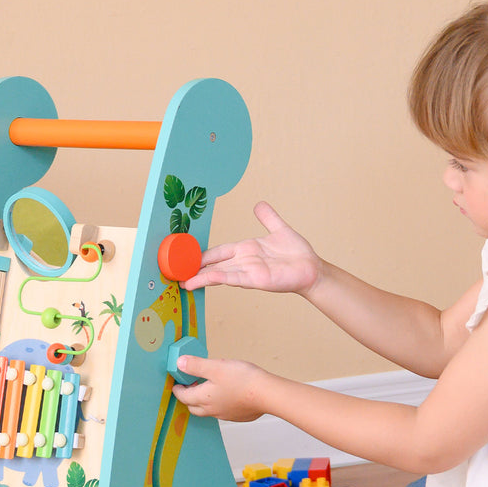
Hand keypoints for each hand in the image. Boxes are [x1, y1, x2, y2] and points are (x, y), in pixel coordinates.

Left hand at [172, 355, 266, 422]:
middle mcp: (213, 410)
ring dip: (204, 402)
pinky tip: (227, 395)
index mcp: (204, 398)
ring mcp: (226, 414)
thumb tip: (179, 363)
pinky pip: (223, 412)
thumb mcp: (216, 366)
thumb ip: (196, 365)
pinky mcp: (239, 416)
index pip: (184, 397)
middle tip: (191, 386)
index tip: (177, 384)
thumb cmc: (243, 380)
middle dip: (189, 398)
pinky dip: (219, 405)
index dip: (178, 390)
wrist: (267, 394)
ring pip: (208, 411)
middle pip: (193, 407)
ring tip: (209, 389)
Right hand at [182, 202, 319, 293]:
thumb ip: (268, 218)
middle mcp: (244, 262)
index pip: (218, 252)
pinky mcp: (257, 280)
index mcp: (246, 250)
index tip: (185, 257)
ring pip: (220, 274)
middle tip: (175, 273)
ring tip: (184, 282)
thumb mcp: (279, 230)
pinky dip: (220, 278)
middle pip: (214, 265)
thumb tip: (259, 204)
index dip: (202, 255)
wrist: (312, 268)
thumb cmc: (297, 253)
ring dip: (202, 277)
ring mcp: (249, 272)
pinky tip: (206, 278)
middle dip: (195, 269)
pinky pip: (235, 278)